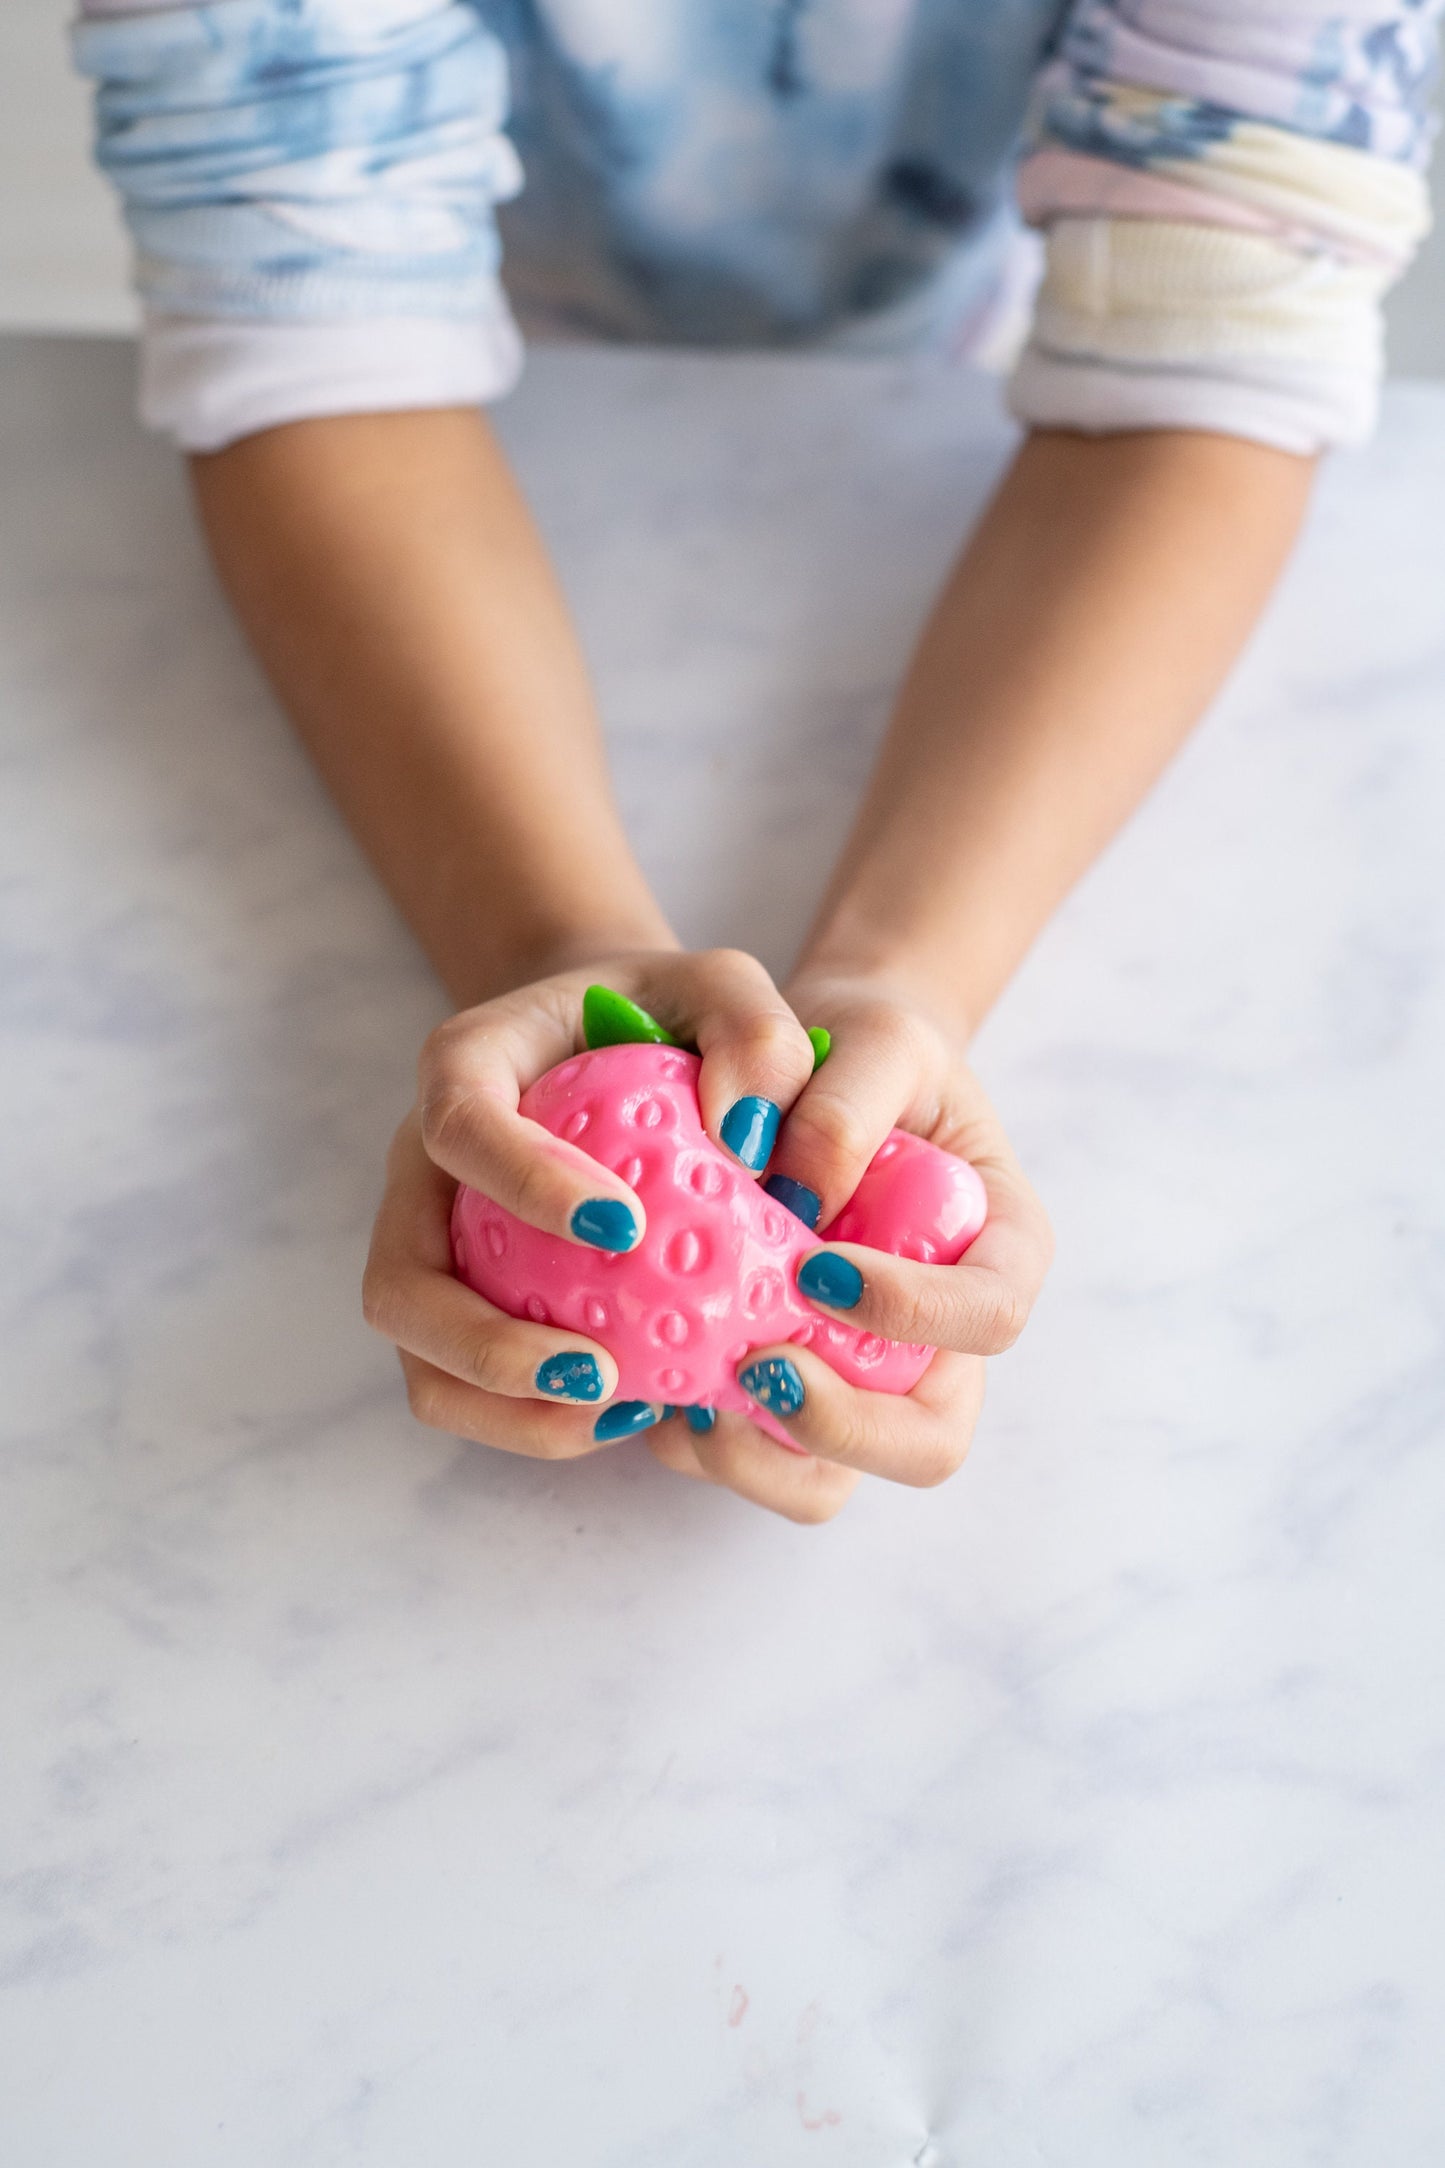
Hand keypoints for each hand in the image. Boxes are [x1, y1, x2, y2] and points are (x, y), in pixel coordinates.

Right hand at [362, 947, 818, 1459]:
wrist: (616, 1039)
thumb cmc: (667, 1012)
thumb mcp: (725, 988)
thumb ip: (753, 1031)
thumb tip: (748, 1133)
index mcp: (466, 1067)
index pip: (460, 1124)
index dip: (522, 1182)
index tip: (623, 1224)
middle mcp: (423, 1168)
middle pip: (399, 1280)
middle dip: (482, 1344)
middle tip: (599, 1369)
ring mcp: (432, 1247)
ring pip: (420, 1358)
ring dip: (502, 1406)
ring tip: (618, 1413)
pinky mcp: (463, 1305)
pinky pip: (468, 1391)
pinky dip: (533, 1421)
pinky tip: (635, 1412)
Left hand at [646, 967, 1052, 1521]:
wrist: (821, 1069)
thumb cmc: (871, 1053)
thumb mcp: (876, 1041)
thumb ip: (850, 1105)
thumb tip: (797, 1194)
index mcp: (996, 1253)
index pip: (990, 1315)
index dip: (917, 1315)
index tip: (820, 1269)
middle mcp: (940, 1341)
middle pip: (926, 1443)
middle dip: (842, 1428)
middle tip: (759, 1369)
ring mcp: (862, 1378)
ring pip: (830, 1478)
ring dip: (757, 1458)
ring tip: (687, 1396)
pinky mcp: (783, 1386)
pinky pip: (748, 1452)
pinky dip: (693, 1438)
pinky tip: (644, 1378)